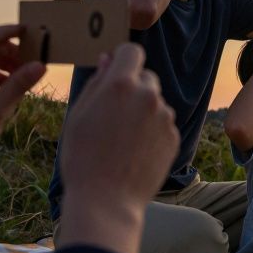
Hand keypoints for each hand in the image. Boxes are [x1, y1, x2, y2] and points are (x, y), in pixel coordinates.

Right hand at [59, 43, 179, 209]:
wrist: (106, 201)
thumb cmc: (83, 157)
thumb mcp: (78, 115)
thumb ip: (97, 83)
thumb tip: (109, 60)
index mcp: (121, 85)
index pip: (132, 51)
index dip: (122, 60)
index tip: (114, 74)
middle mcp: (148, 95)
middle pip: (145, 78)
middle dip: (132, 88)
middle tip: (113, 115)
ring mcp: (164, 117)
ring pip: (155, 103)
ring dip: (143, 112)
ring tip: (122, 140)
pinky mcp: (174, 137)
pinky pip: (163, 124)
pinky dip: (152, 132)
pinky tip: (135, 152)